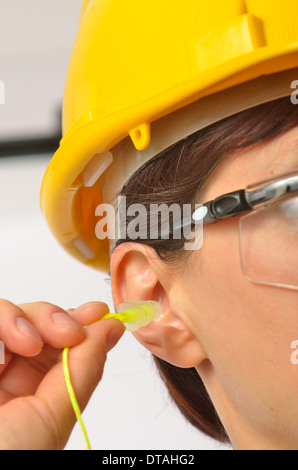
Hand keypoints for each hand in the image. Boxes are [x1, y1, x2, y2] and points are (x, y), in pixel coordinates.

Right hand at [0, 300, 124, 449]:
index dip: (78, 323)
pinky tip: (1, 354)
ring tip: (28, 344)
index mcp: (34, 393)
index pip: (58, 344)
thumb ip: (84, 368)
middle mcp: (7, 375)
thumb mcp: (53, 416)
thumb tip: (111, 329)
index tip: (97, 313)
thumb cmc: (11, 455)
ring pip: (6, 313)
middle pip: (33, 321)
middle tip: (68, 332)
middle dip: (54, 318)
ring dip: (22, 320)